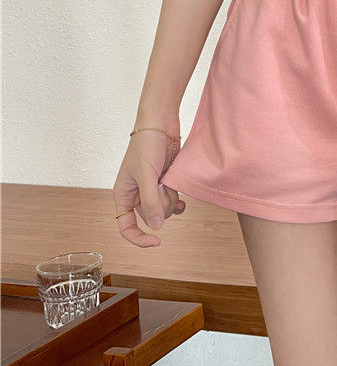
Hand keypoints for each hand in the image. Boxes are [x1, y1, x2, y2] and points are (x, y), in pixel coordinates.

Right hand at [113, 128, 185, 247]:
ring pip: (165, 210)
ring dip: (171, 198)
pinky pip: (173, 201)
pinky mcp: (165, 183)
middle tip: (163, 184)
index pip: (126, 226)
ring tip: (169, 180)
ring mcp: (152, 189)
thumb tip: (155, 227)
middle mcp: (136, 195)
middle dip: (161, 204)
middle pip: (151, 217)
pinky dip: (179, 201)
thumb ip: (149, 201)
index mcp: (123, 194)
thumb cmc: (146, 145)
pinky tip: (184, 200)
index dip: (139, 238)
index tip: (157, 242)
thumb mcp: (146, 175)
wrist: (161, 124)